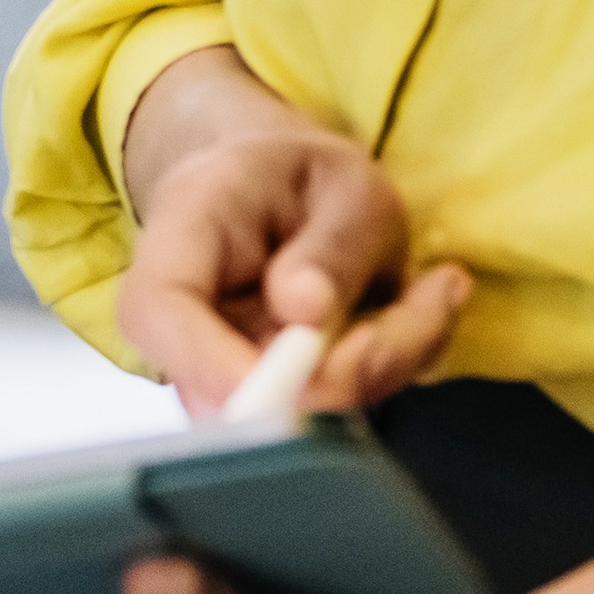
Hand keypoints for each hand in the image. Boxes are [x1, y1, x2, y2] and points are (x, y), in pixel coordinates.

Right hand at [112, 52, 467, 421]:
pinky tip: (417, 312)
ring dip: (386, 364)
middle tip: (433, 298)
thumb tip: (306, 313)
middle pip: (230, 391)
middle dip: (349, 369)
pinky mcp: (267, 400)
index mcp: (181, 234)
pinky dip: (392, 370)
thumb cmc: (303, 179)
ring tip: (434, 289)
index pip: (160, 314)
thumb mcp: (346, 183)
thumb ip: (333, 245)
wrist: (281, 192)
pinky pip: (335, 414)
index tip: (303, 368)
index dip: (215, 363)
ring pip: (296, 414)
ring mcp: (219, 370)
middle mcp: (184, 320)